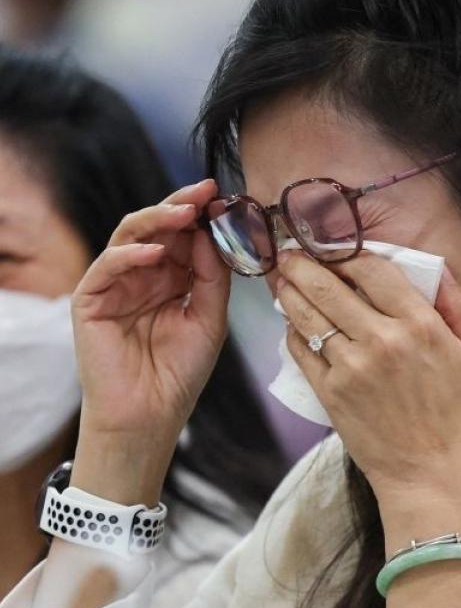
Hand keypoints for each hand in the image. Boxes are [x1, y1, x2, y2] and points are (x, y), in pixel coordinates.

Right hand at [70, 179, 229, 503]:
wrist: (150, 415)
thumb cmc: (180, 372)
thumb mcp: (210, 318)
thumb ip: (212, 275)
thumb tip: (209, 232)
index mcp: (172, 278)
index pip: (184, 235)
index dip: (202, 215)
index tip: (223, 196)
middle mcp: (144, 275)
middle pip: (158, 227)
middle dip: (181, 205)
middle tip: (204, 192)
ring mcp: (116, 284)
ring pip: (130, 236)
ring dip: (157, 220)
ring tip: (183, 213)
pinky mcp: (91, 299)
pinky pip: (108, 265)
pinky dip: (130, 255)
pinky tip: (154, 254)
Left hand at [276, 251, 460, 505]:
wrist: (430, 478)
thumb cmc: (460, 419)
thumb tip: (440, 269)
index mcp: (420, 326)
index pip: (372, 269)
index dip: (347, 250)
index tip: (334, 244)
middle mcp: (381, 340)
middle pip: (330, 286)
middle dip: (304, 262)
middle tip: (289, 251)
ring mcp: (350, 367)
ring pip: (309, 315)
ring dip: (290, 290)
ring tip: (281, 276)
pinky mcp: (330, 393)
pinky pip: (301, 351)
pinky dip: (292, 331)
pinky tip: (290, 320)